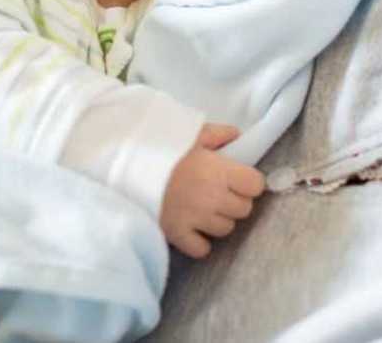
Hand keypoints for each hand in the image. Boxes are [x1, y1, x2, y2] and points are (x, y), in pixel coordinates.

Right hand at [160, 123, 265, 258]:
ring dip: (218, 220)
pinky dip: (199, 242)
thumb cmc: (162, 147)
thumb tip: (238, 136)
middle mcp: (213, 197)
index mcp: (219, 170)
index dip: (248, 182)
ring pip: (225, 229)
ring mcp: (196, 219)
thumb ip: (218, 134)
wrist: (125, 166)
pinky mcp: (178, 235)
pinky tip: (192, 228)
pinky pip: (202, 249)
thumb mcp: (191, 133)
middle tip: (217, 192)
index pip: (256, 185)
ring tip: (202, 208)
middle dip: (234, 201)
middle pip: (243, 209)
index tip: (237, 179)